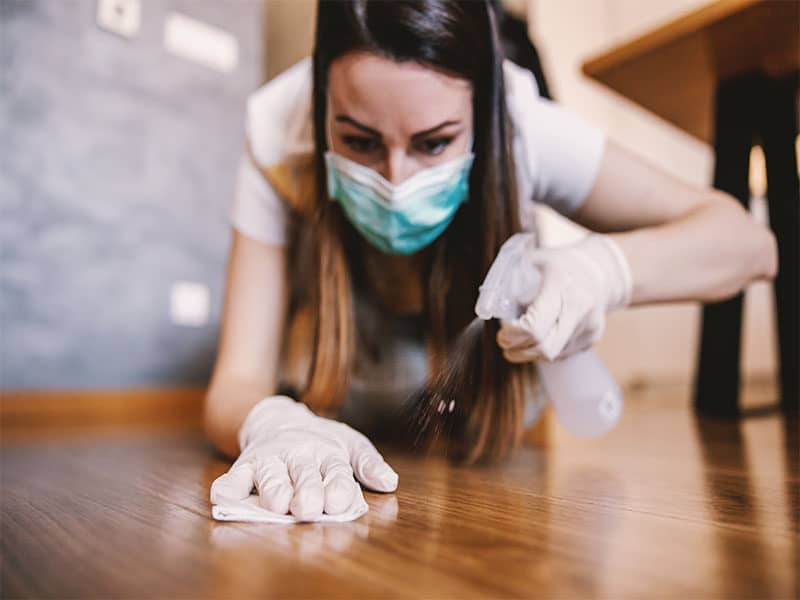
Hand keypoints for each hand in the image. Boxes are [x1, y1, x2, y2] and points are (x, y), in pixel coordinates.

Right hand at [210, 396, 397, 521]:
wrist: (277, 419)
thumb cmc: (320, 440)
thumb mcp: (350, 444)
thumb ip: (368, 464)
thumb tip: (390, 482)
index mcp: (327, 452)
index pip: (336, 470)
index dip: (338, 487)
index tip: (338, 502)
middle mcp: (298, 455)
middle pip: (303, 474)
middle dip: (305, 490)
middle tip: (308, 507)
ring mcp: (270, 460)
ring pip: (270, 476)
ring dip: (272, 489)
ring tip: (277, 504)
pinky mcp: (245, 466)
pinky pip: (233, 477)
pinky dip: (229, 487)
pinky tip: (226, 496)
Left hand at [496, 234, 631, 362]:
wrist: (600, 269)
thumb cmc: (560, 264)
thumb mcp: (533, 260)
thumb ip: (510, 278)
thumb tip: (488, 304)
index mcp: (562, 288)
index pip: (535, 327)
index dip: (512, 336)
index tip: (502, 332)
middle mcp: (580, 310)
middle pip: (544, 348)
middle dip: (518, 350)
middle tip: (505, 342)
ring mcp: (589, 327)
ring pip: (552, 355)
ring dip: (529, 352)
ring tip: (519, 338)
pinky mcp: (592, 338)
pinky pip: (562, 354)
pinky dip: (545, 349)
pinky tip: (540, 335)